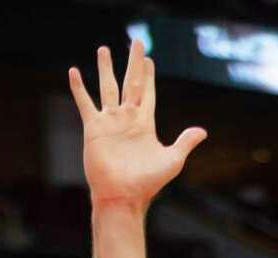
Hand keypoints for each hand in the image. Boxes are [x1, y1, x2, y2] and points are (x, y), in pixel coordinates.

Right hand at [69, 39, 206, 207]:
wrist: (122, 196)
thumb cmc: (147, 183)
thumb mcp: (172, 161)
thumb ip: (185, 142)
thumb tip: (203, 131)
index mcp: (145, 124)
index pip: (147, 93)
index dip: (148, 76)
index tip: (149, 60)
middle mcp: (127, 119)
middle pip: (130, 82)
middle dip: (133, 62)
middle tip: (136, 42)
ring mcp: (110, 122)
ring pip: (108, 87)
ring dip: (106, 68)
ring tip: (104, 49)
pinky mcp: (93, 128)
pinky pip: (85, 103)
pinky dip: (79, 88)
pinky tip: (74, 72)